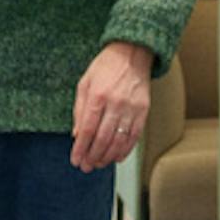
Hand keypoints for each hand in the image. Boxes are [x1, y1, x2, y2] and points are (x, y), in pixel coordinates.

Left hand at [69, 42, 151, 174]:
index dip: (81, 148)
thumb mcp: (85, 83)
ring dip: (107, 156)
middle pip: (103, 138)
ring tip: (98, 163)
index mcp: (98, 95)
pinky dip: (125, 150)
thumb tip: (77, 134)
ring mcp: (131, 108)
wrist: (132, 53)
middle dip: (92, 156)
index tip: (75, 159)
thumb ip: (79, 110)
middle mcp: (116, 103)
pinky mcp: (143, 111)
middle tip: (86, 166)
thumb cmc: (106, 67)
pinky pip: (134, 136)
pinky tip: (116, 157)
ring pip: (119, 141)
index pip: (88, 129)